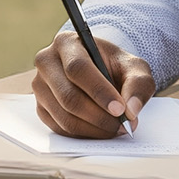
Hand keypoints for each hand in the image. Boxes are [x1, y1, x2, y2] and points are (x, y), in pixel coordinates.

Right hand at [32, 31, 155, 137]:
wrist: (100, 71)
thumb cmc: (115, 67)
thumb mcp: (134, 68)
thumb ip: (138, 84)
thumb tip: (131, 110)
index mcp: (66, 43)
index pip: (78, 69)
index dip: (99, 91)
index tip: (120, 110)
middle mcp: (46, 62)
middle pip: (68, 97)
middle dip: (99, 117)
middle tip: (123, 126)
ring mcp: (40, 86)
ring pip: (64, 117)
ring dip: (94, 129)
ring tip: (116, 129)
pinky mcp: (40, 107)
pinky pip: (60, 128)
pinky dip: (84, 135)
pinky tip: (101, 130)